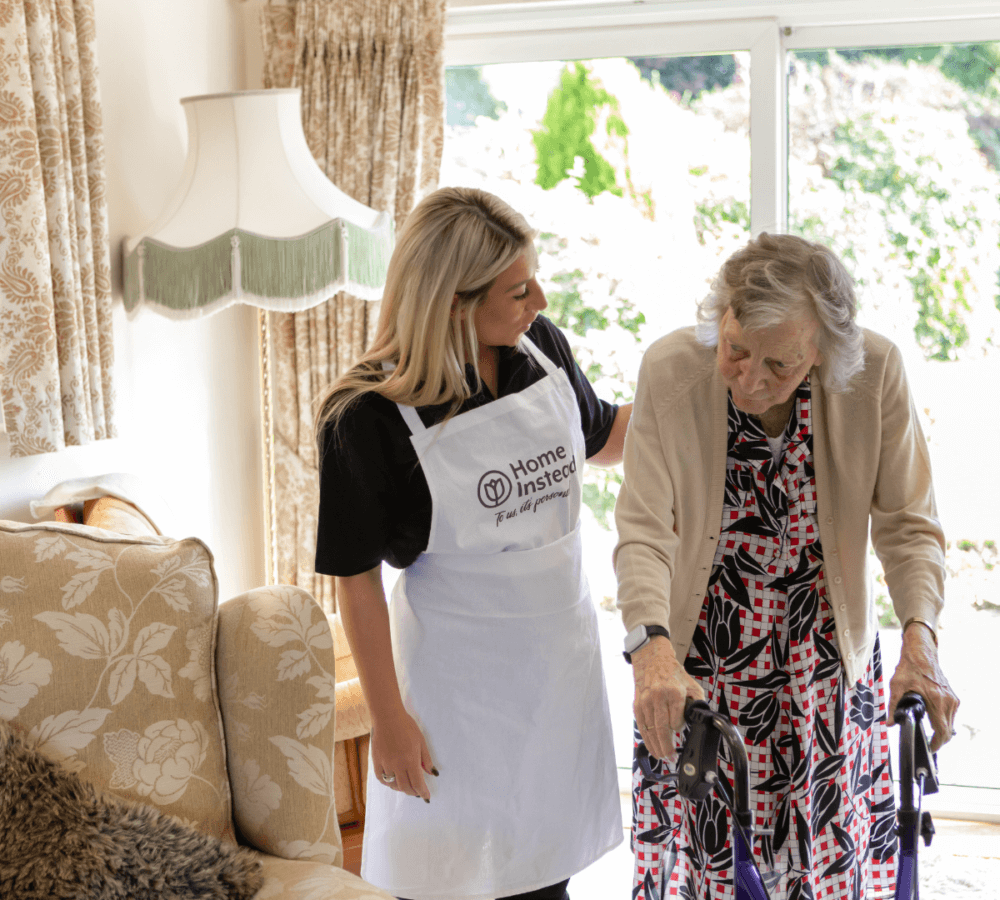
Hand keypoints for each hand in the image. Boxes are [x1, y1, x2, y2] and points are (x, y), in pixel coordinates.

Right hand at [371, 707, 436, 801]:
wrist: (387, 716)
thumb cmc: (407, 726)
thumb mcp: (421, 741)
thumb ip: (426, 759)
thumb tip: (432, 773)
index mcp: (410, 761)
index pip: (417, 784)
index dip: (423, 792)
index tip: (426, 797)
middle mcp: (398, 765)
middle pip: (405, 787)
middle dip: (413, 792)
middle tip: (417, 792)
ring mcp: (386, 764)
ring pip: (393, 784)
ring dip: (401, 788)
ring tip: (406, 786)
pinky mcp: (376, 761)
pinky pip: (381, 778)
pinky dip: (387, 783)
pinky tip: (392, 781)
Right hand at [632, 636, 703, 761]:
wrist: (652, 659)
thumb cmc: (673, 674)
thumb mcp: (692, 685)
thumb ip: (697, 704)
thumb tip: (699, 722)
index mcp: (673, 693)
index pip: (675, 721)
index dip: (679, 728)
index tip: (680, 729)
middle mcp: (657, 697)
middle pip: (661, 729)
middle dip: (666, 747)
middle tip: (671, 758)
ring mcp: (645, 701)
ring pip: (649, 730)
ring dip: (655, 746)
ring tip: (662, 757)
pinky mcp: (637, 704)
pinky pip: (641, 726)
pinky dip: (646, 739)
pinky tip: (651, 747)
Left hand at [888, 622, 959, 751]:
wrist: (921, 652)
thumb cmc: (909, 667)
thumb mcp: (896, 685)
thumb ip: (893, 705)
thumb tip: (889, 723)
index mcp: (936, 699)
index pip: (942, 730)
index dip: (936, 743)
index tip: (929, 749)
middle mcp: (948, 701)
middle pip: (948, 731)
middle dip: (938, 740)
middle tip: (926, 746)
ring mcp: (953, 699)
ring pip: (951, 724)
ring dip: (941, 732)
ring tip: (927, 736)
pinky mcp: (953, 697)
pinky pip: (951, 715)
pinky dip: (943, 722)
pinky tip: (932, 723)